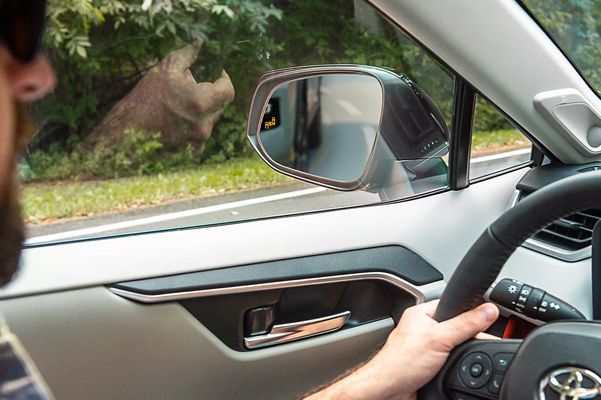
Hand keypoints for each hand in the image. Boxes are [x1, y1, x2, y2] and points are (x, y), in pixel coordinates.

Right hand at [86, 40, 234, 150]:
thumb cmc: (145, 98)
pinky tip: (175, 123)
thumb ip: (187, 55)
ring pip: (209, 121)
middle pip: (219, 106)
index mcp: (201, 102)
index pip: (228, 91)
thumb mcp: (164, 70)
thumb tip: (200, 43)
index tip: (218, 75)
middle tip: (189, 89)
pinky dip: (193, 128)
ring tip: (178, 106)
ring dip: (201, 112)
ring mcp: (199, 141)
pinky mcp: (192, 153)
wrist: (126, 132)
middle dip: (208, 95)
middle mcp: (204, 124)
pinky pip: (201, 137)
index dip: (225, 81)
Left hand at [305, 300, 498, 399]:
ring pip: (453, 343)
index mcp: (421, 313)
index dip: (471, 311)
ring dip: (461, 351)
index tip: (489, 319)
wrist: (389, 390)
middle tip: (478, 342)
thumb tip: (488, 310)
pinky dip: (456, 362)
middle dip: (467, 335)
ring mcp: (425, 346)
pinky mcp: (427, 363)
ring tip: (463, 356)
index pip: (453, 304)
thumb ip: (465, 324)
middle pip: (455, 325)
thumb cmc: (401, 363)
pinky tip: (458, 366)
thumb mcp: (440, 339)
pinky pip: (449, 358)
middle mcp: (422, 327)